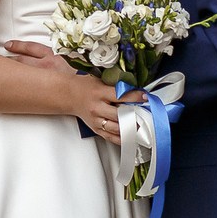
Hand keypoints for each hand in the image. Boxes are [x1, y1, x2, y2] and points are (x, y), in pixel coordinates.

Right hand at [7, 40, 142, 141]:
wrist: (68, 95)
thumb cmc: (85, 85)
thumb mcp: (99, 79)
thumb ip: (115, 83)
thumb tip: (136, 85)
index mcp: (98, 92)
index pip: (120, 96)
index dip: (135, 97)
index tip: (146, 97)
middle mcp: (97, 107)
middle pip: (119, 114)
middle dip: (134, 116)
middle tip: (148, 116)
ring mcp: (95, 119)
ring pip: (115, 128)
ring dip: (130, 129)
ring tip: (142, 128)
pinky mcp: (95, 128)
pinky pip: (110, 136)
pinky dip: (121, 138)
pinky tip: (131, 137)